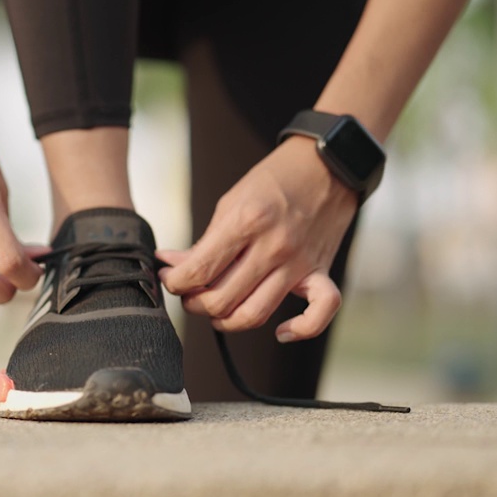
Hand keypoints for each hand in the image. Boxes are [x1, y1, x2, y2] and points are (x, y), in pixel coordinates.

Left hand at [156, 136, 357, 340]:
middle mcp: (274, 246)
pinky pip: (319, 313)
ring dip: (226, 320)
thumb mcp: (231, 202)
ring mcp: (300, 262)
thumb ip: (205, 241)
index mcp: (246, 221)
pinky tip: (281, 332)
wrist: (326, 164)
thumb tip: (173, 264)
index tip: (171, 278)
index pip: (199, 271)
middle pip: (222, 300)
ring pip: (256, 314)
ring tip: (215, 310)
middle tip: (189, 294)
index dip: (175, 282)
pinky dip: (299, 330)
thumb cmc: (274, 180)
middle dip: (195, 303)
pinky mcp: (321, 271)